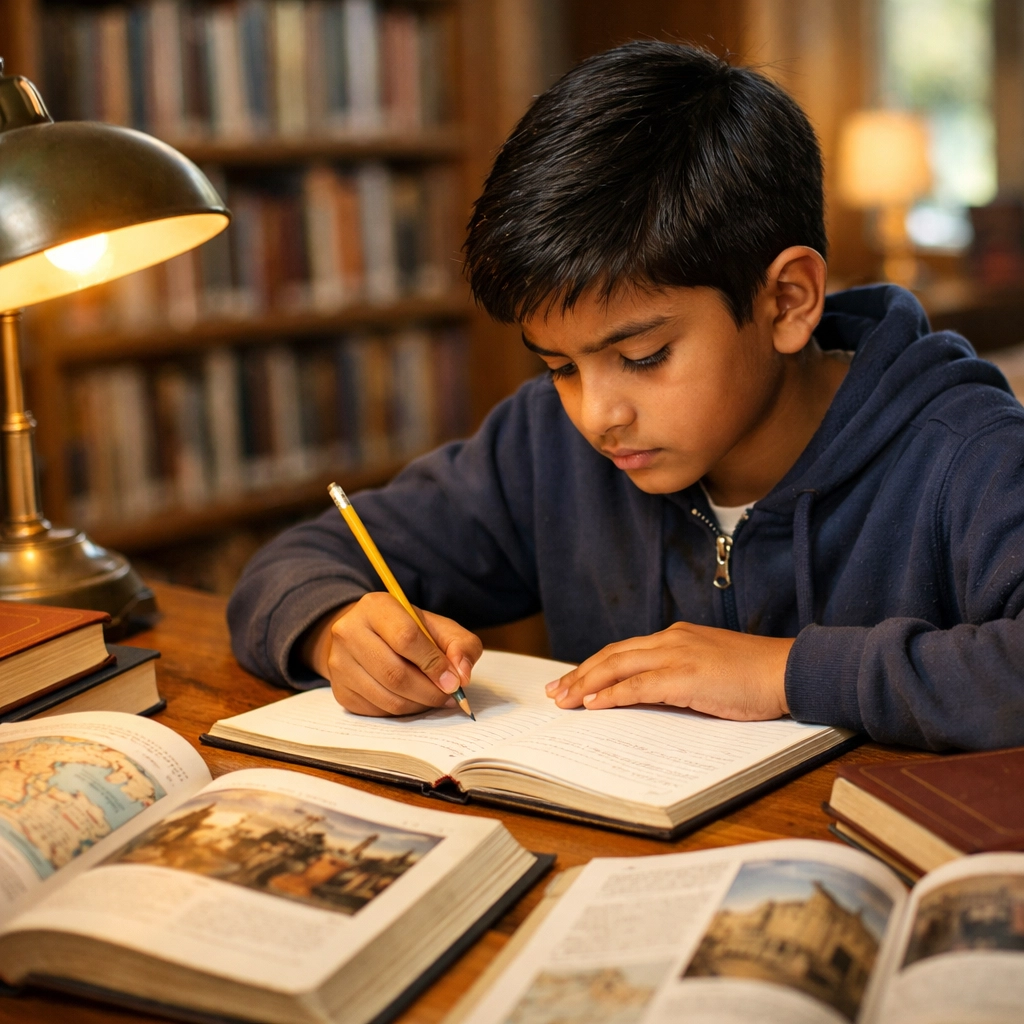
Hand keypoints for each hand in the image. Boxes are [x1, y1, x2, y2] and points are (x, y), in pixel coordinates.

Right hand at [302, 593, 482, 715]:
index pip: (406, 638)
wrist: (367, 636)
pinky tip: (414, 700)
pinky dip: (403, 711)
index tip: (454, 681)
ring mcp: (339, 663)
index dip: (433, 663)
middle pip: (394, 673)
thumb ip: (460, 645)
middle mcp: (349, 632)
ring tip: (435, 698)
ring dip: (419, 704)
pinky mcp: (340, 690)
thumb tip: (462, 676)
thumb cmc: (408, 630)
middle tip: (449, 696)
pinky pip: (377, 711)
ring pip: (387, 697)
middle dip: (429, 691)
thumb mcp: (437, 627)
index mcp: (376, 607)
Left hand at [544, 622, 792, 720]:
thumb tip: (648, 697)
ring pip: (618, 666)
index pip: (623, 650)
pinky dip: (612, 694)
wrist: (788, 670)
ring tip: (564, 700)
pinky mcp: (686, 676)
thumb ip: (678, 677)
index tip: (571, 681)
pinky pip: (639, 685)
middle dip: (579, 674)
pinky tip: (594, 704)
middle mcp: (671, 640)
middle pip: (612, 655)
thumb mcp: (708, 671)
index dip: (593, 666)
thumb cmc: (754, 677)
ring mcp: (678, 655)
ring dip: (586, 684)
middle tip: (554, 692)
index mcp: (676, 637)